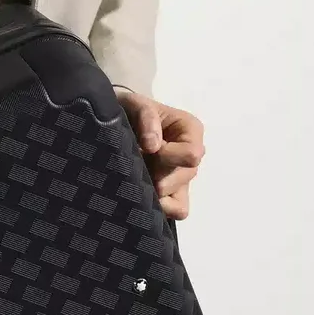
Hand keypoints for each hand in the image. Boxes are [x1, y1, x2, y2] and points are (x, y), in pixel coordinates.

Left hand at [113, 86, 204, 221]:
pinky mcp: (173, 193)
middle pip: (184, 178)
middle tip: (136, 163)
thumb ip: (146, 116)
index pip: (192, 154)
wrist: (121, 120)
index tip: (147, 149)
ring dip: (155, 192)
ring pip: (179, 200)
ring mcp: (183, 177)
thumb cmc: (131, 109)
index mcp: (191, 129)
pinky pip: (176, 211)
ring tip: (137, 176)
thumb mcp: (135, 103)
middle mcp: (192, 155)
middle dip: (156, 174)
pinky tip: (141, 193)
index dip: (168, 156)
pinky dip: (159, 207)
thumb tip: (152, 146)